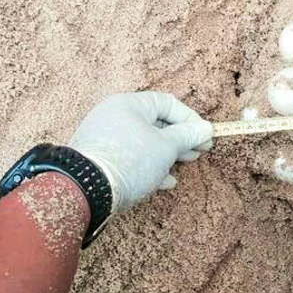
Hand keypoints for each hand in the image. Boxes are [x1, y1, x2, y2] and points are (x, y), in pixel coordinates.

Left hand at [69, 92, 213, 210]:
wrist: (87, 189)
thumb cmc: (130, 160)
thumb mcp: (167, 147)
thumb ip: (188, 136)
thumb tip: (206, 129)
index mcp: (129, 104)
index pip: (168, 103)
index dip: (190, 119)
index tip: (205, 136)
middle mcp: (114, 116)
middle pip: (156, 123)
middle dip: (180, 139)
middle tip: (198, 152)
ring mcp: (105, 138)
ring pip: (144, 142)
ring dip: (167, 154)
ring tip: (184, 165)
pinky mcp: (100, 159)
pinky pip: (130, 157)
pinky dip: (149, 166)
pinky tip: (164, 181)